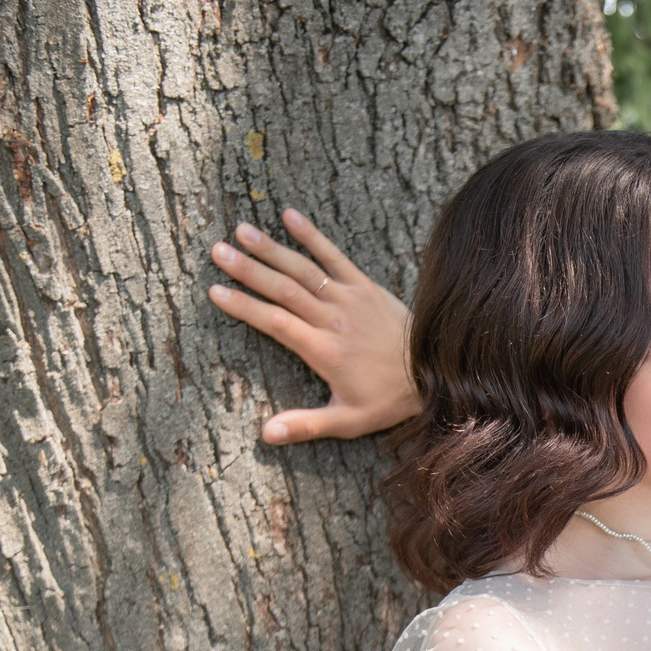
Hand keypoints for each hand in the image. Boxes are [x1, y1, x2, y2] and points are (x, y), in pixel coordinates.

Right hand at [206, 207, 418, 443]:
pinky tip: (289, 215)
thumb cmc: (389, 400)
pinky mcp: (364, 286)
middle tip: (217, 252)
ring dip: (271, 248)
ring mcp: (349, 298)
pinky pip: (334, 256)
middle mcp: (333, 320)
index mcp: (323, 351)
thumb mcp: (349, 422)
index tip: (215, 292)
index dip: (243, 307)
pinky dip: (312, 235)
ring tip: (240, 230)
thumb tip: (266, 435)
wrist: (435, 373)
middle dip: (248, 269)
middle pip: (283, 289)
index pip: (274, 323)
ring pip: (303, 269)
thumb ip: (306, 425)